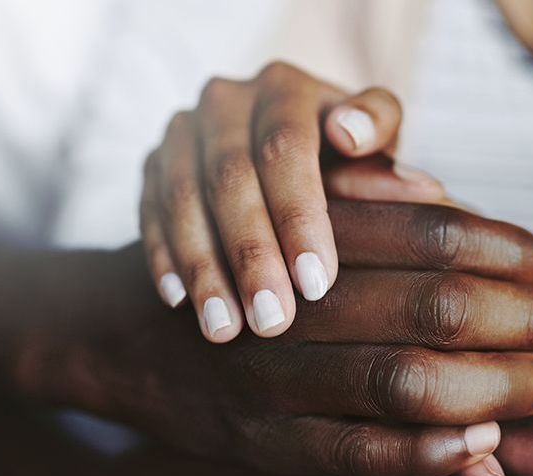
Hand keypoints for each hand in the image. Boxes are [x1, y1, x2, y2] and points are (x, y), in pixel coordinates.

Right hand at [33, 203, 532, 475]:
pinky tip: (483, 445)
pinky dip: (426, 451)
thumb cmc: (223, 261)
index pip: (426, 232)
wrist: (114, 331)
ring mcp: (270, 383)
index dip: (504, 247)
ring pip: (400, 381)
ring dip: (493, 387)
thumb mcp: (275, 213)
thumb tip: (443, 196)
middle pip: (429, 307)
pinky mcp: (257, 445)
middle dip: (521, 317)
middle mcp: (287, 306)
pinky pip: (354, 454)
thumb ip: (354, 201)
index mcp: (295, 236)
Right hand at [139, 61, 446, 341]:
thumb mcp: (378, 150)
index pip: (285, 146)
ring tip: (224, 330)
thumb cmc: (350, 163)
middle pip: (229, 176)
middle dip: (250, 253)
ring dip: (203, 267)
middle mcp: (227, 99)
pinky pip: (148, 213)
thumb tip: (385, 159)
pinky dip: (164, 258)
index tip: (317, 285)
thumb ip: (384, 149)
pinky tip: (180, 304)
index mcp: (286, 87)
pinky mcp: (153, 166)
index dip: (299, 216)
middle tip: (271, 321)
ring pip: (181, 198)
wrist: (294, 161)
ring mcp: (183, 131)